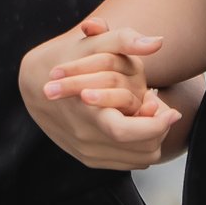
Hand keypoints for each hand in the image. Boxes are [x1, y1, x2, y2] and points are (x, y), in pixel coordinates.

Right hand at [21, 18, 179, 169]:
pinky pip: (128, 163)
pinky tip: (136, 126)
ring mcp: (87, 152)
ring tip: (149, 116)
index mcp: (85, 111)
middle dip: (159, 129)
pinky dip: (139, 148)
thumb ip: (124, 41)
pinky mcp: (88, 159)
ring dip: (152, 140)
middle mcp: (86, 137)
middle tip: (160, 108)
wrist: (35, 84)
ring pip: (140, 159)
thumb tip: (157, 41)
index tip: (170, 109)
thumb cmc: (66, 59)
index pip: (128, 132)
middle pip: (142, 149)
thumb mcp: (92, 45)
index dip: (157, 124)